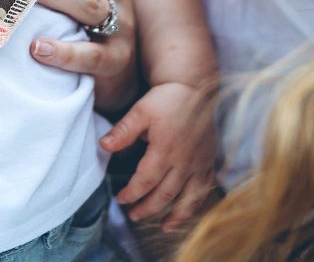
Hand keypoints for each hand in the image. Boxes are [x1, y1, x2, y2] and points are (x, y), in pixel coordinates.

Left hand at [102, 81, 215, 229]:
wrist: (194, 87)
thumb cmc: (166, 98)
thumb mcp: (140, 110)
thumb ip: (123, 131)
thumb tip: (104, 146)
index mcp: (164, 151)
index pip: (145, 181)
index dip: (132, 193)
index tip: (120, 199)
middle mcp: (184, 162)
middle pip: (165, 194)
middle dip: (148, 208)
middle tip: (134, 216)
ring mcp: (199, 163)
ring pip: (188, 198)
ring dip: (176, 215)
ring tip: (164, 226)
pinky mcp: (209, 160)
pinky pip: (205, 189)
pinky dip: (196, 204)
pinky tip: (188, 210)